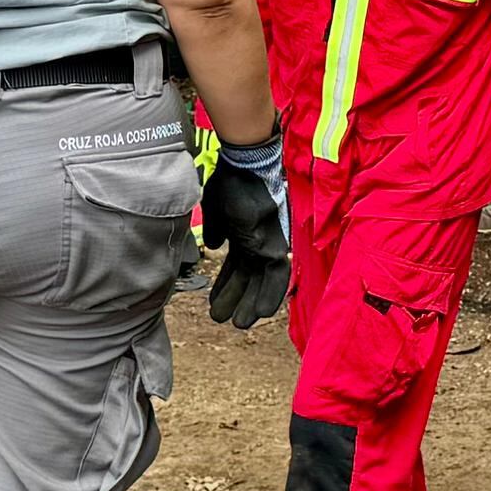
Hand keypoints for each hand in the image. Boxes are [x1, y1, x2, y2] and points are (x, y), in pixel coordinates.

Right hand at [201, 128, 290, 326]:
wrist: (246, 166)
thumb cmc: (230, 182)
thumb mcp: (216, 210)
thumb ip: (215, 229)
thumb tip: (213, 245)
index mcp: (242, 235)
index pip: (234, 267)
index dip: (224, 286)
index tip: (213, 303)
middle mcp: (258, 242)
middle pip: (247, 277)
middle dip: (236, 299)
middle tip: (222, 319)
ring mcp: (268, 244)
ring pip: (262, 282)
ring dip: (251, 303)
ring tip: (239, 324)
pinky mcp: (277, 245)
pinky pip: (277, 277)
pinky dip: (269, 296)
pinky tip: (260, 314)